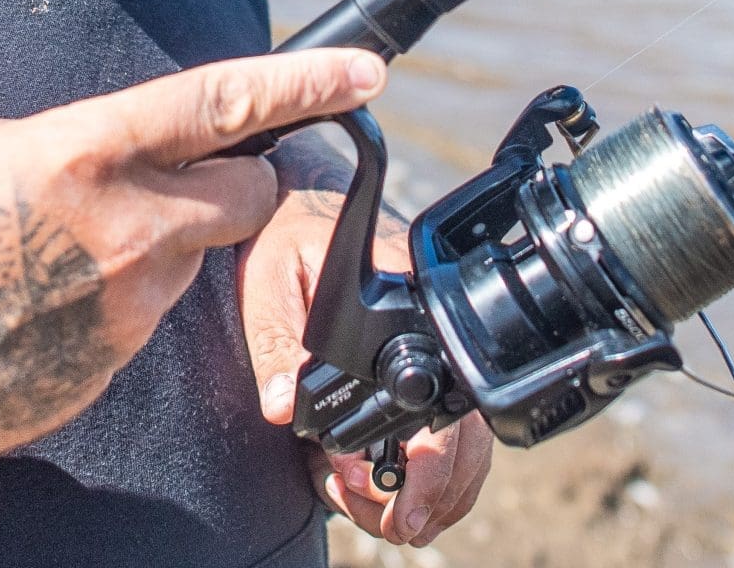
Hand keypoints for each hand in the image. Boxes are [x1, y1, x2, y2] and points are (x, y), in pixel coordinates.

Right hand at [0, 48, 389, 567]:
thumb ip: (58, 138)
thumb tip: (105, 146)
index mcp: (82, 153)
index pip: (223, 105)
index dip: (305, 83)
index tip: (365, 71)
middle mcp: (127, 226)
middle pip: (247, 191)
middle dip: (242, 176)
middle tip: (200, 171)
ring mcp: (131, 303)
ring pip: (193, 251)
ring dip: (161, 239)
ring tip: (63, 251)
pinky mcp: (122, 358)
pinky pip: (147, 306)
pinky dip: (119, 292)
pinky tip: (46, 302)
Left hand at [239, 145, 493, 549]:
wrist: (295, 205)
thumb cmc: (284, 236)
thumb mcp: (269, 279)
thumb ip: (275, 339)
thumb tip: (279, 406)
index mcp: (406, 304)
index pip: (440, 399)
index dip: (425, 465)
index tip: (400, 507)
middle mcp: (430, 331)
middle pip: (464, 434)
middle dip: (434, 493)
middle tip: (399, 528)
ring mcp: (428, 353)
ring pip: (463, 443)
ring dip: (434, 492)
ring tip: (392, 522)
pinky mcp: (415, 369)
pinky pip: (444, 435)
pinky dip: (425, 476)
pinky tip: (385, 494)